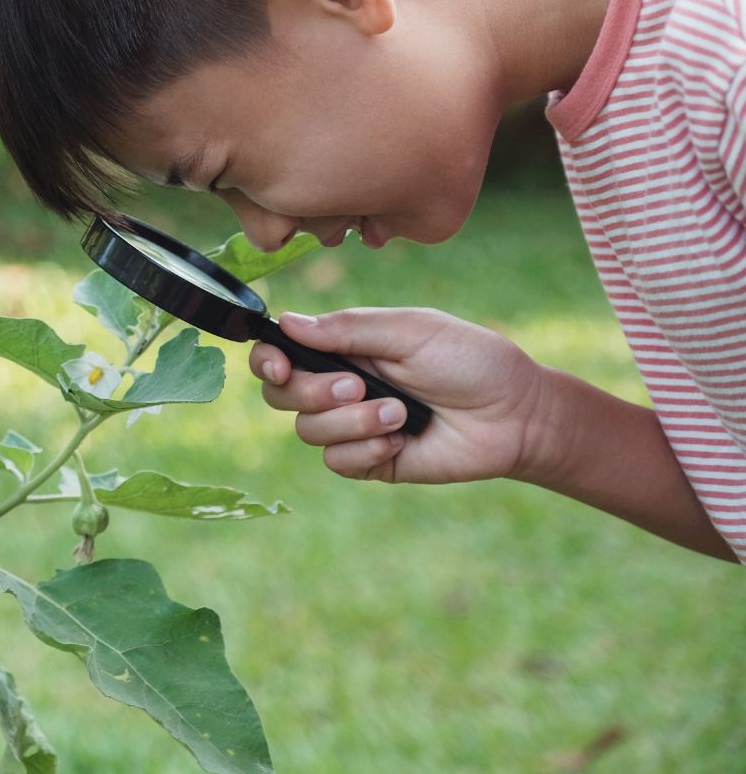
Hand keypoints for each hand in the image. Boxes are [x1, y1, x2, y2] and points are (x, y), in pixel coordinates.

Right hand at [251, 308, 545, 484]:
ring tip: (399, 413)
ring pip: (309, 431)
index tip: (282, 367)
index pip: (281, 352)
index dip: (268, 360)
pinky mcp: (372, 460)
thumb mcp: (409, 331)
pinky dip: (365, 449)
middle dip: (311, 392)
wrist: (515, 414)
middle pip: (282, 396)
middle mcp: (341, 385)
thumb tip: (286, 321)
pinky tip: (400, 440)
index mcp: (345, 346)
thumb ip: (347, 329)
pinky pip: (338, 461)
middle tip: (355, 385)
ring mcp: (354, 425)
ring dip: (351, 421)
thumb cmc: (468, 360)